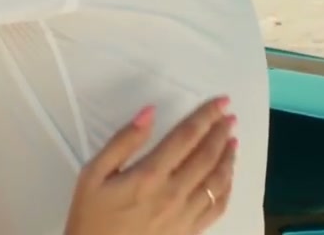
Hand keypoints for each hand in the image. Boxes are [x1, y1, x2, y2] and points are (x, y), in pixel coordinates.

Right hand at [64, 97, 236, 234]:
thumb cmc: (91, 215)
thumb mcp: (93, 173)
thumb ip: (123, 141)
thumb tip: (149, 112)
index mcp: (149, 175)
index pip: (186, 137)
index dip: (206, 116)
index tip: (221, 102)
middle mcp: (173, 193)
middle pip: (206, 156)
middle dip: (221, 132)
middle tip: (231, 116)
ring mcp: (185, 215)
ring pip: (217, 181)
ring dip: (228, 157)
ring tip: (233, 141)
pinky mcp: (189, 232)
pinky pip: (217, 207)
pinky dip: (227, 188)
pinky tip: (228, 176)